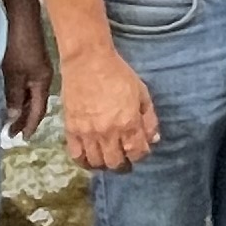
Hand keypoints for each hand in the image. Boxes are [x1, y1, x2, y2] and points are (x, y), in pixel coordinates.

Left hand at [0, 17, 50, 136]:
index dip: (30, 125)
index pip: (38, 110)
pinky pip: (28, 86)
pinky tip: (12, 98)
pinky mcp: (32, 61)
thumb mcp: (14, 74)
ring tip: (10, 119)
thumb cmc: (18, 46)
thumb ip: (14, 96)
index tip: (22, 138)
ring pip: (31, 95)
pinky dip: (21, 96)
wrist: (21, 17)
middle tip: (12, 132)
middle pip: (36, 104)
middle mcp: (44, 77)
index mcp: (43, 82)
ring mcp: (39, 69)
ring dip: (22, 108)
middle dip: (25, 119)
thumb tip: (14, 117)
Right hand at [64, 42, 159, 172]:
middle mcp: (108, 132)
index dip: (141, 154)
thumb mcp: (142, 93)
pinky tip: (90, 157)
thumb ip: (149, 118)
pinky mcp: (71, 130)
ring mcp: (88, 133)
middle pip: (117, 163)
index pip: (138, 153)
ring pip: (97, 163)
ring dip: (104, 164)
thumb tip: (154, 140)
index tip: (139, 150)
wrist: (88, 61)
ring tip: (108, 157)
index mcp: (128, 122)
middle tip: (124, 159)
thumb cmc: (118, 73)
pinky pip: (76, 156)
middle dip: (124, 164)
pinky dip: (84, 161)